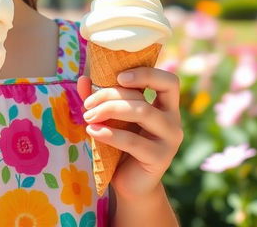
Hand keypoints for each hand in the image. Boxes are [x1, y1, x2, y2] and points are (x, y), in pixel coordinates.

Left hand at [77, 68, 182, 199]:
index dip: (146, 74)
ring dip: (109, 110)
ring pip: (141, 112)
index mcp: (166, 106)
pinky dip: (109, 133)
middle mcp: (173, 120)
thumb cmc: (121, 143)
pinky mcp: (160, 159)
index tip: (119, 77)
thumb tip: (83, 78)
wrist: (130, 182)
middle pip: (143, 97)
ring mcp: (169, 140)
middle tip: (88, 104)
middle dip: (110, 95)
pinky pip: (132, 141)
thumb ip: (100, 97)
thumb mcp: (112, 116)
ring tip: (88, 116)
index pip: (168, 81)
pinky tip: (92, 131)